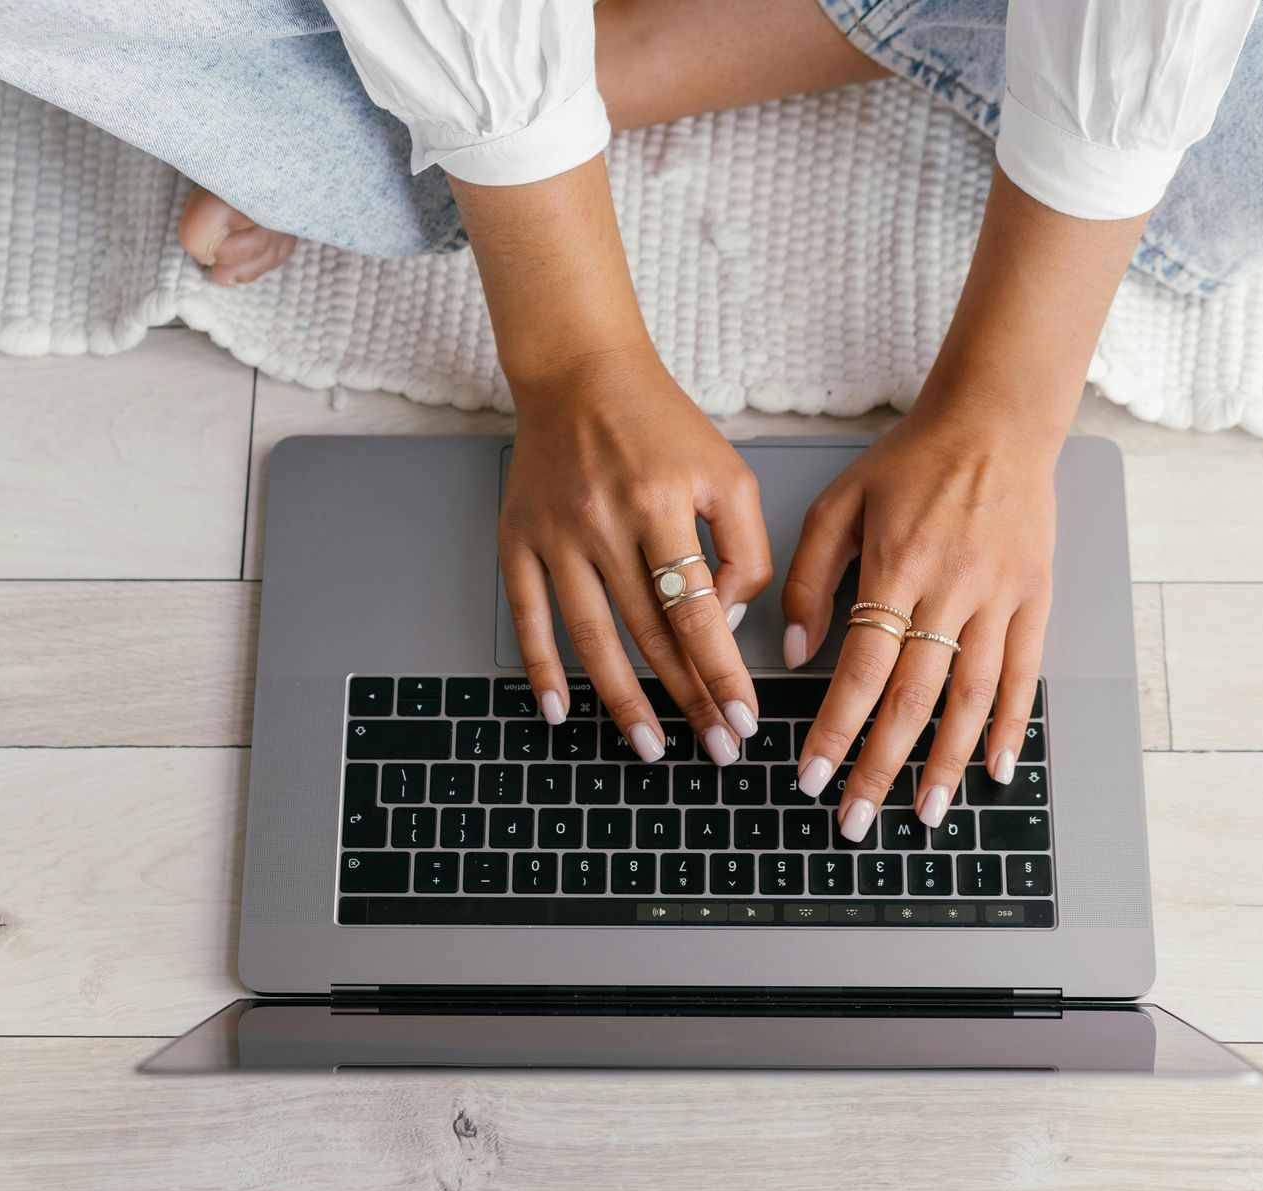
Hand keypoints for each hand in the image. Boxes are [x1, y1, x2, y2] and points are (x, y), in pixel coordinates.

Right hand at [499, 349, 771, 763]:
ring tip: (648, 746)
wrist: (579, 373)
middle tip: (713, 746)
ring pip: (592, 637)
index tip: (742, 720)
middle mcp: (603, 521)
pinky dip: (541, 668)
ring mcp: (554, 534)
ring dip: (622, 700)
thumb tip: (726, 619)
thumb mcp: (727, 472)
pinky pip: (528, 616)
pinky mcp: (517, 538)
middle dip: (686, 698)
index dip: (721, 673)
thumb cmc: (660, 425)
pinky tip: (559, 710)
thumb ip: (745, 546)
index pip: (697, 611)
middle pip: (649, 633)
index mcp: (660, 502)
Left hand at [782, 411, 1056, 837]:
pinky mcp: (1035, 597)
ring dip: (946, 762)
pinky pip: (1025, 673)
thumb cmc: (909, 460)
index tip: (811, 776)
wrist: (996, 420)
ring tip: (924, 814)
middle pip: (912, 696)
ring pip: (972, 696)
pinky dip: (1012, 726)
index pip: (860, 667)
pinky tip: (997, 769)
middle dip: (880, 766)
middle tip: (855, 821)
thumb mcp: (837, 503)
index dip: (835, 729)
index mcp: (895, 565)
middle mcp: (951, 587)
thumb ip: (808, 576)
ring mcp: (999, 595)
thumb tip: (790, 652)